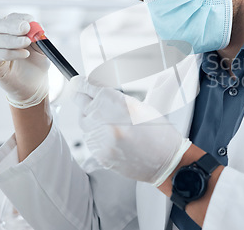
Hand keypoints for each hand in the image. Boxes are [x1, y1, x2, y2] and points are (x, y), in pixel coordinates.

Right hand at [0, 13, 49, 107]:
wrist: (34, 84)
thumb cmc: (36, 63)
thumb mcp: (41, 48)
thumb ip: (38, 37)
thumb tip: (36, 26)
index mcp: (9, 30)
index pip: (10, 18)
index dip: (19, 18)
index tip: (30, 20)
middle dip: (13, 26)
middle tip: (25, 28)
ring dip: (12, 40)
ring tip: (26, 43)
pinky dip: (10, 53)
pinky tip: (24, 54)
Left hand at [70, 75, 191, 185]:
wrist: (166, 161)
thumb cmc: (158, 133)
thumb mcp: (139, 106)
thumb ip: (114, 98)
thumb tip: (94, 91)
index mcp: (118, 103)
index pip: (89, 87)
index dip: (81, 83)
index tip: (77, 82)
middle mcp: (106, 120)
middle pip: (80, 103)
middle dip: (82, 98)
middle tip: (82, 94)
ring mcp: (101, 139)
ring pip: (83, 122)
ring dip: (90, 117)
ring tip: (107, 120)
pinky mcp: (99, 154)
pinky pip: (90, 139)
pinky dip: (96, 134)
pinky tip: (111, 135)